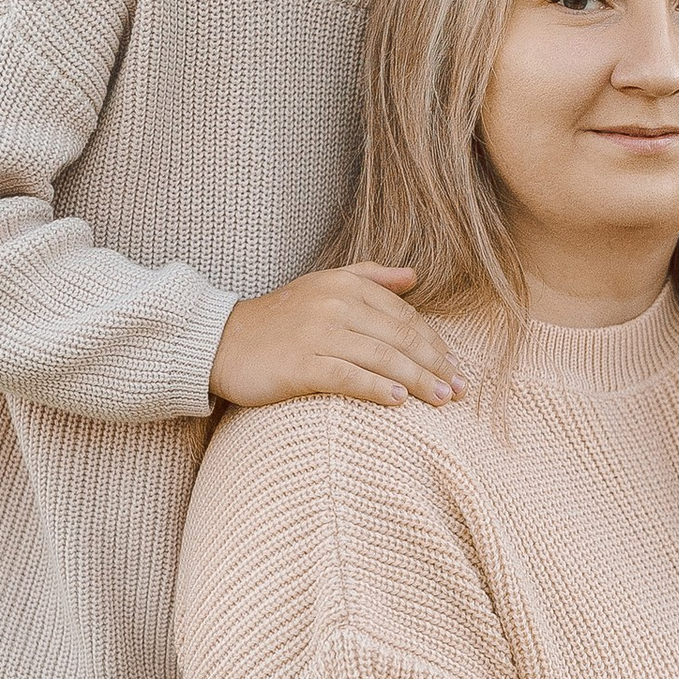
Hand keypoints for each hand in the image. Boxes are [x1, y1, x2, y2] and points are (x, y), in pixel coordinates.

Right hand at [210, 265, 458, 409]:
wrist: (220, 341)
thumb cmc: (278, 319)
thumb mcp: (323, 285)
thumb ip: (370, 277)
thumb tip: (413, 276)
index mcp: (346, 284)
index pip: (404, 316)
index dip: (433, 343)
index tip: (454, 367)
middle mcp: (335, 304)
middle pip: (399, 337)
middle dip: (434, 364)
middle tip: (459, 390)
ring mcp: (317, 333)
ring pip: (381, 357)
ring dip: (417, 381)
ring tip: (442, 400)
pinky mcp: (300, 363)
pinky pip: (347, 376)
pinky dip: (376, 389)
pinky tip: (398, 402)